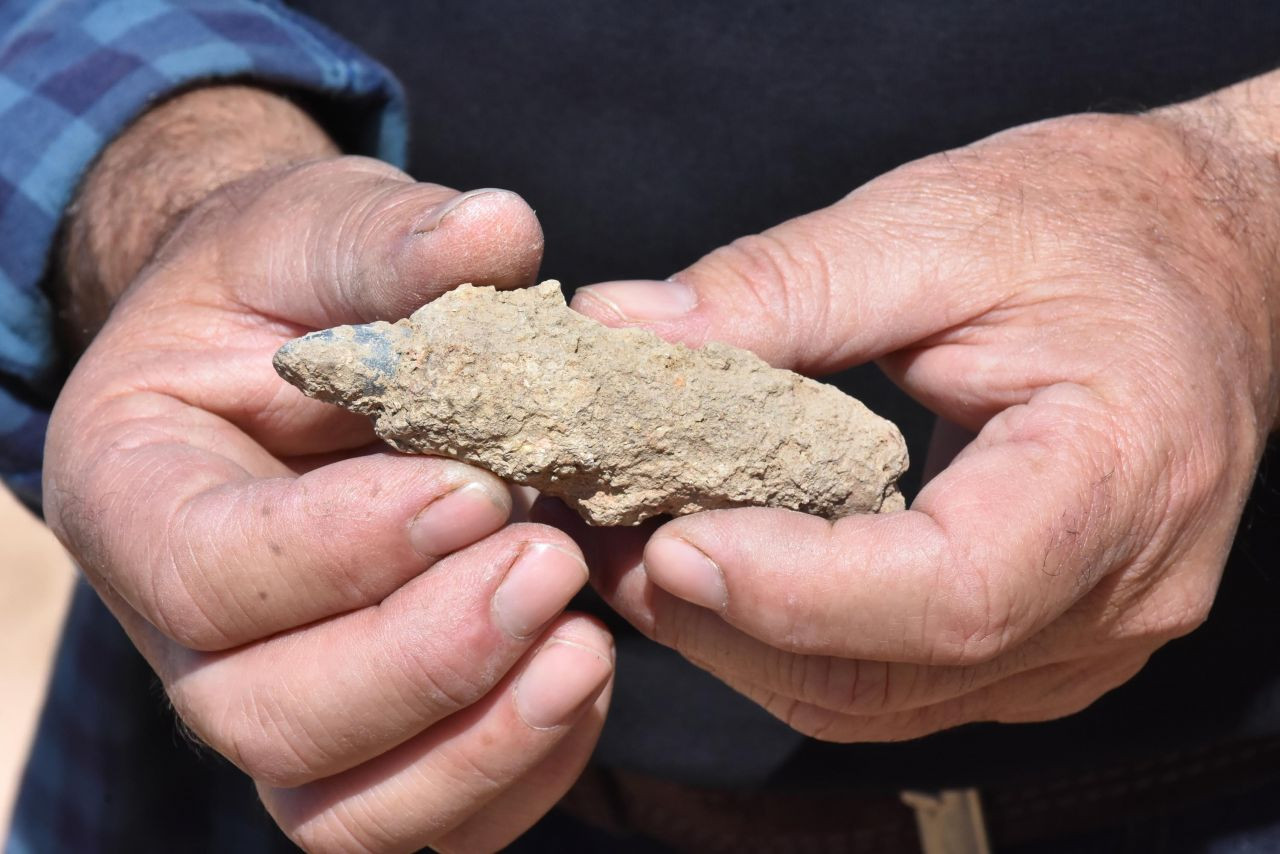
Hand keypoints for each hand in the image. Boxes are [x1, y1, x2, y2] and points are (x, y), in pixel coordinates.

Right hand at [43, 87, 612, 852]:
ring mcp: (279, 697)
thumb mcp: (320, 232)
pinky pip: (428, 820)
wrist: (308, 349)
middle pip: (267, 720)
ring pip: (343, 812)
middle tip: (549, 559)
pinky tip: (583, 675)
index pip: (206, 571)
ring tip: (586, 646)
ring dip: (476, 744)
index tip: (472, 486)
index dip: (339, 549)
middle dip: (423, 659)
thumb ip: (387, 242)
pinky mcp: (371, 738)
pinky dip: (516, 774)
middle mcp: (192, 629)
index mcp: (140, 492)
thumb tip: (496, 236)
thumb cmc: (296, 286)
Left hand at [566, 75, 1279, 741]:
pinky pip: (895, 682)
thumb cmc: (1096, 222)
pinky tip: (724, 569)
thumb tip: (622, 331)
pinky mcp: (1042, 640)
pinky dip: (791, 641)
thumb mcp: (940, 222)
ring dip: (740, 644)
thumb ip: (781, 286)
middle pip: (891, 677)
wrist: (1211, 256)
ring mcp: (1084, 638)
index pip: (952, 593)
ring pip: (876, 701)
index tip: (665, 536)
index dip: (792, 587)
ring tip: (642, 554)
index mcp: (1120, 475)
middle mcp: (1118, 593)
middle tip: (611, 543)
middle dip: (726, 626)